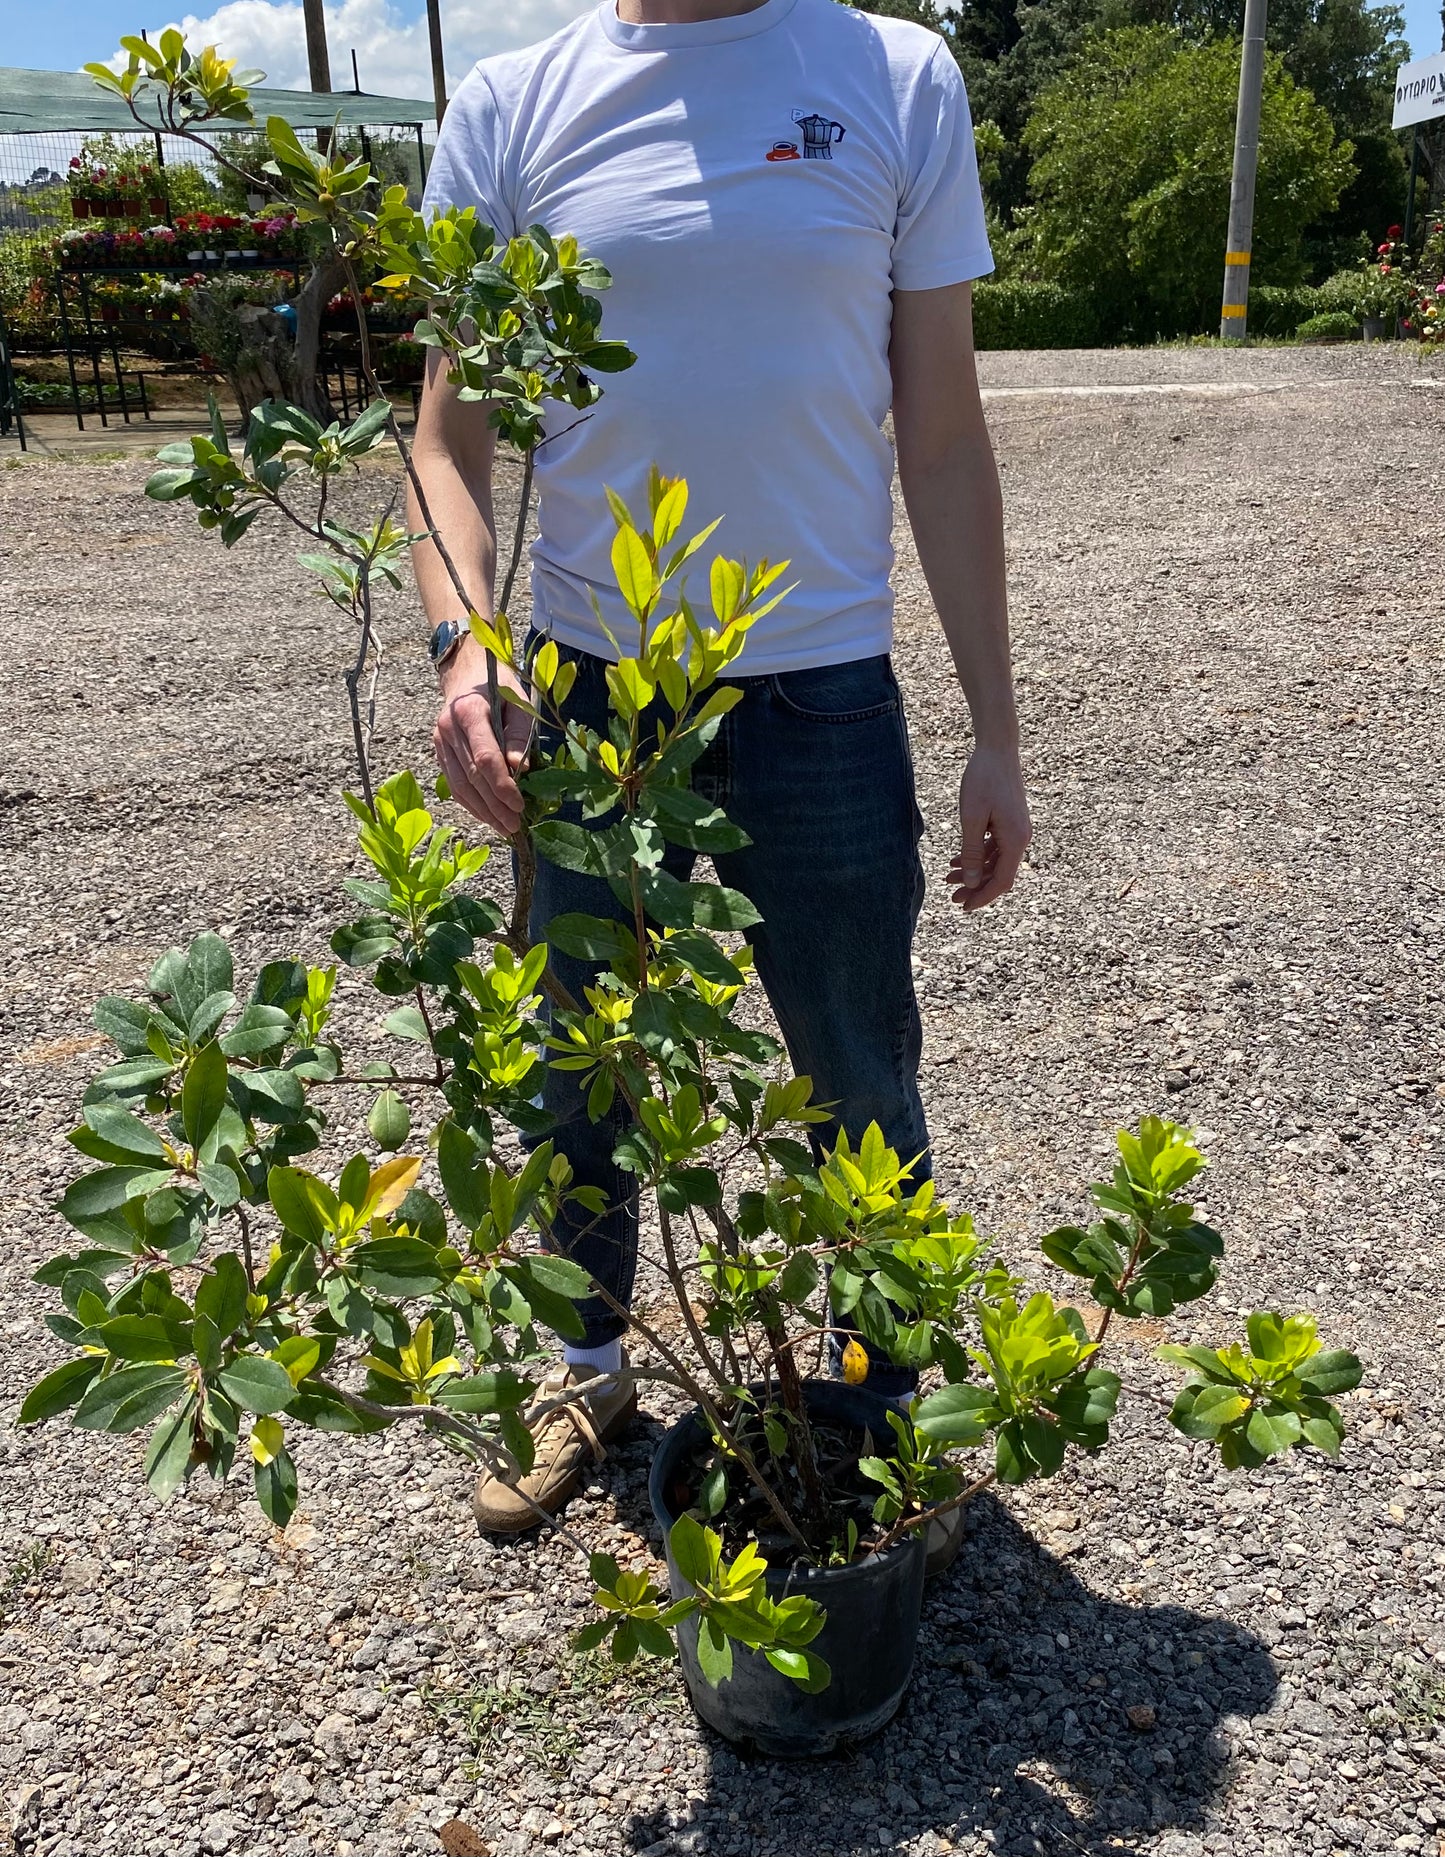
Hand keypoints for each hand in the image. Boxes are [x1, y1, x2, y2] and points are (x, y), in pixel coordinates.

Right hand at [432, 636, 532, 835]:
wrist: (467, 672)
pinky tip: (487, 816)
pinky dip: (470, 803)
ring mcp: (439, 741)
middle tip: (515, 826)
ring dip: (482, 811)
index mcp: (469, 712)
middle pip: (472, 777)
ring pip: (460, 785)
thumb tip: (521, 770)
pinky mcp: (438, 751)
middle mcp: (448, 728)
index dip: (503, 786)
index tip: (520, 804)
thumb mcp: (518, 703)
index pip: (485, 758)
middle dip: (495, 806)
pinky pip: (453, 783)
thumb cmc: (500, 686)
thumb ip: (520, 736)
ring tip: (504, 828)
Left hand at [949, 742, 1030, 910]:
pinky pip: (995, 848)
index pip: (1002, 881)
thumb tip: (973, 883)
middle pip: (1000, 874)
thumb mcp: (972, 818)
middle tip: (952, 896)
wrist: (997, 749)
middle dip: (976, 888)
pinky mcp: (1009, 822)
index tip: (963, 906)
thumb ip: (972, 853)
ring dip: (974, 872)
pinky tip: (956, 861)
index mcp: (1016, 840)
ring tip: (948, 878)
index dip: (983, 897)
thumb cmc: (983, 780)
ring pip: (996, 862)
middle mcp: (1021, 838)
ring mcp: (1016, 830)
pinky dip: (978, 856)